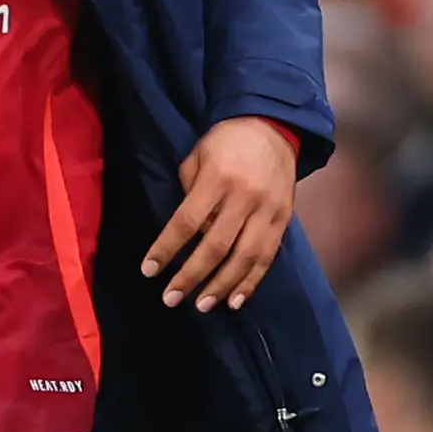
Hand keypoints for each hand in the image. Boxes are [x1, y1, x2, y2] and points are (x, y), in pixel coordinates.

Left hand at [144, 118, 300, 311]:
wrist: (274, 127)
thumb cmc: (227, 141)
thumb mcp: (199, 155)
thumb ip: (190, 191)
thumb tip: (186, 232)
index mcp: (218, 179)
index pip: (187, 222)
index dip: (167, 248)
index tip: (149, 270)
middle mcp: (244, 198)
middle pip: (215, 246)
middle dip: (191, 276)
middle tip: (170, 298)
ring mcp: (267, 211)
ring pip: (244, 258)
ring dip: (221, 286)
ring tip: (201, 305)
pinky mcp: (283, 221)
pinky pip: (266, 258)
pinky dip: (251, 282)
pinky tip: (235, 300)